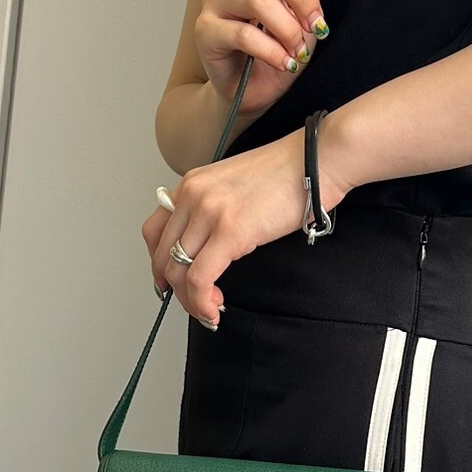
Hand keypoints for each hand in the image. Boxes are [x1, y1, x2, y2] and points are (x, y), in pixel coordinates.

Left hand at [144, 122, 350, 326]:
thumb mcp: (237, 185)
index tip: (168, 283)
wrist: (317, 160)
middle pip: (162, 255)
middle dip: (176, 289)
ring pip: (178, 271)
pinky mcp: (230, 231)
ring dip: (190, 301)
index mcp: (192, 184)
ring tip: (209, 310)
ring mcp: (209, 213)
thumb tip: (210, 247)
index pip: (154, 231)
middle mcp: (193, 196)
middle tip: (195, 304)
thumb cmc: (290, 174)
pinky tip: (214, 310)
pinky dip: (201, 303)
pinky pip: (200, 278)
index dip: (157, 263)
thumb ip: (215, 209)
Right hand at [196, 0, 332, 119]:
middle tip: (317, 26)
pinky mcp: (206, 30)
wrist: (252, 93)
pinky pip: (244, 33)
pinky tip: (284, 63)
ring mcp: (215, 0)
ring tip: (297, 51)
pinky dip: (273, 51)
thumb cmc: (277, 50)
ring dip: (288, 30)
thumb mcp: (301, 8)